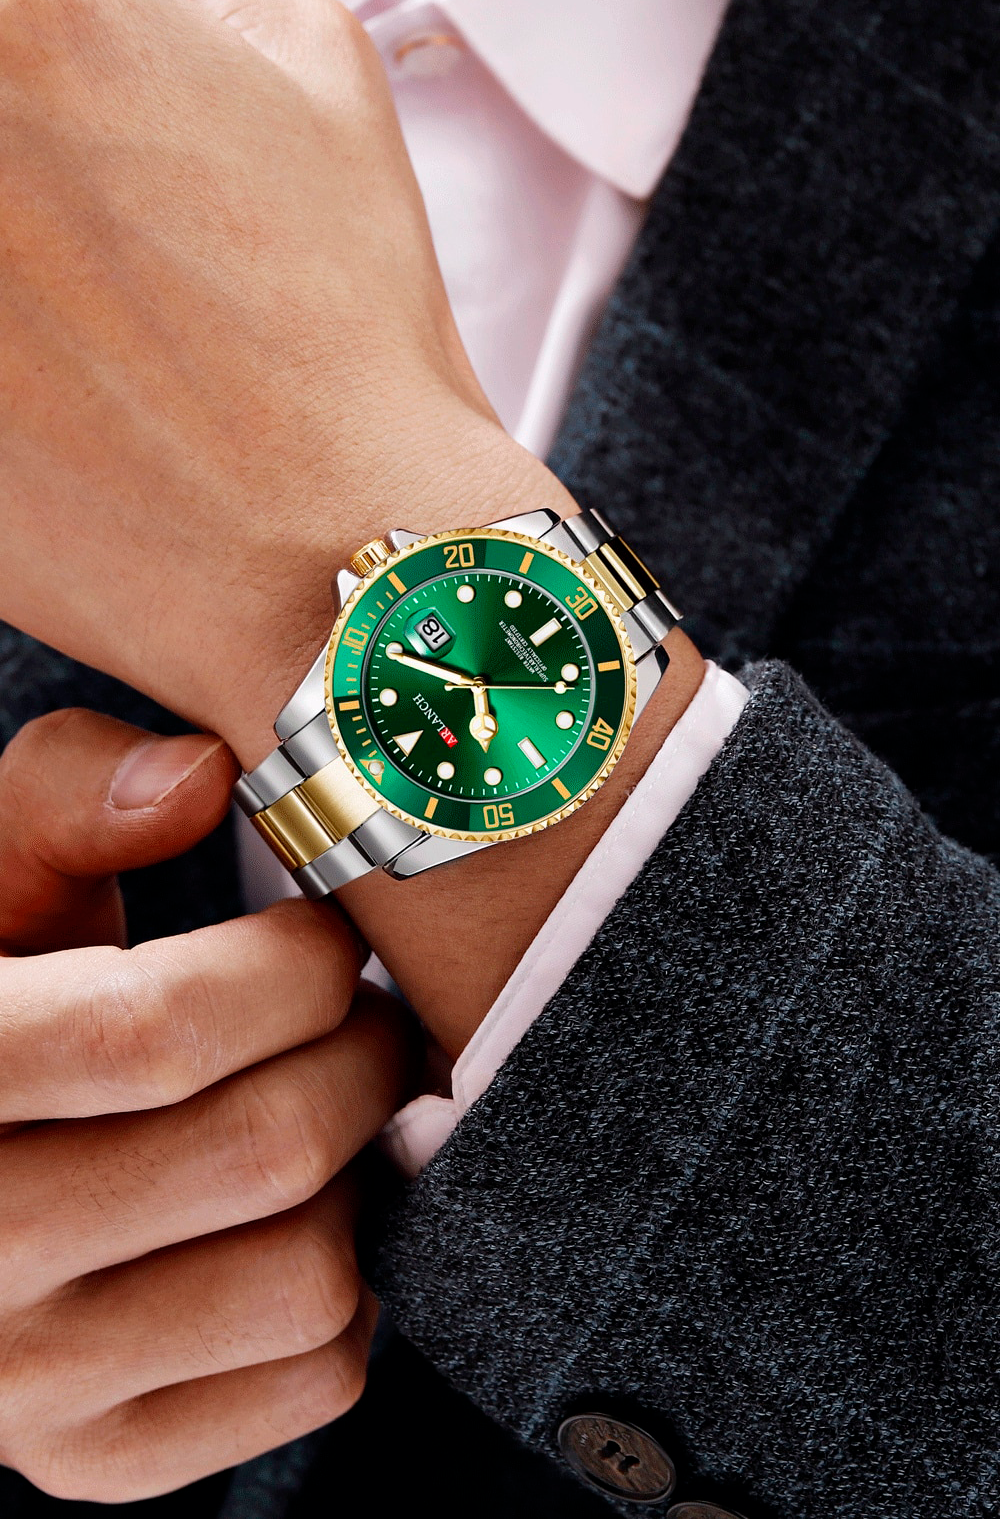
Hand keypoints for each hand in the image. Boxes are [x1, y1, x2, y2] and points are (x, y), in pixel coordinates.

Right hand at [0, 709, 414, 1499]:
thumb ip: (65, 794)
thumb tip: (202, 778)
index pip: (162, 1033)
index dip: (293, 965)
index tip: (320, 935)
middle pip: (264, 1151)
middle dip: (357, 1049)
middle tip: (359, 1009)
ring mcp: (26, 1391)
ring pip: (307, 1276)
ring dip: (357, 1172)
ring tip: (322, 1104)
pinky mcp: (97, 1459)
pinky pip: (314, 1380)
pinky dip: (348, 1288)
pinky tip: (296, 1214)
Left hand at [4, 0, 703, 1058]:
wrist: (335, 553)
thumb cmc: (345, 326)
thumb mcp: (319, 60)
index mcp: (19, 1)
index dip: (33, 13)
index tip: (74, 97)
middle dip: (7, 124)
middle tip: (77, 211)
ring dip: (1, 230)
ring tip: (73, 302)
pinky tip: (53, 376)